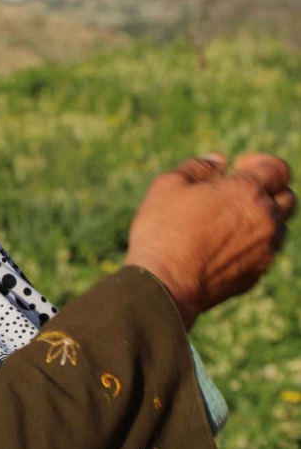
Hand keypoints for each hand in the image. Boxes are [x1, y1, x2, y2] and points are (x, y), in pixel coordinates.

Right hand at [124, 153, 295, 329]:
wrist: (162, 286)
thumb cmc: (161, 232)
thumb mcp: (169, 185)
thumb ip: (199, 167)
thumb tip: (218, 161)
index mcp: (247, 192)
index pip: (278, 168)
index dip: (260, 162)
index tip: (238, 168)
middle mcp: (265, 220)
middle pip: (288, 197)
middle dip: (269, 190)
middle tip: (239, 194)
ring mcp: (264, 250)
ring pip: (280, 227)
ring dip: (263, 218)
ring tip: (230, 221)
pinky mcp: (256, 274)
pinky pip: (265, 252)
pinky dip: (253, 244)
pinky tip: (223, 246)